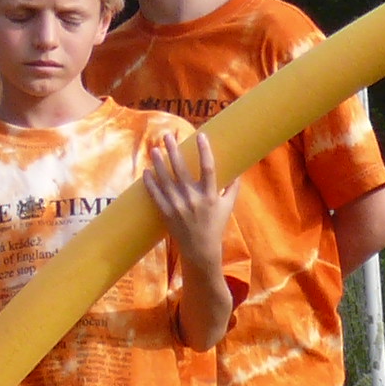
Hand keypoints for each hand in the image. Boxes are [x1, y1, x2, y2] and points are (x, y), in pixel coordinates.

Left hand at [145, 126, 233, 264]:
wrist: (200, 250)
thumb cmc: (215, 226)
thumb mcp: (227, 207)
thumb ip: (232, 188)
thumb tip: (237, 171)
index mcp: (210, 195)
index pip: (209, 168)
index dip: (205, 151)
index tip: (201, 135)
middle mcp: (193, 199)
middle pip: (181, 169)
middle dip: (173, 150)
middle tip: (168, 135)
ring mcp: (178, 206)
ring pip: (165, 179)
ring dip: (158, 163)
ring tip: (154, 149)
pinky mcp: (166, 213)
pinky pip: (156, 194)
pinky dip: (150, 183)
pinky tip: (147, 171)